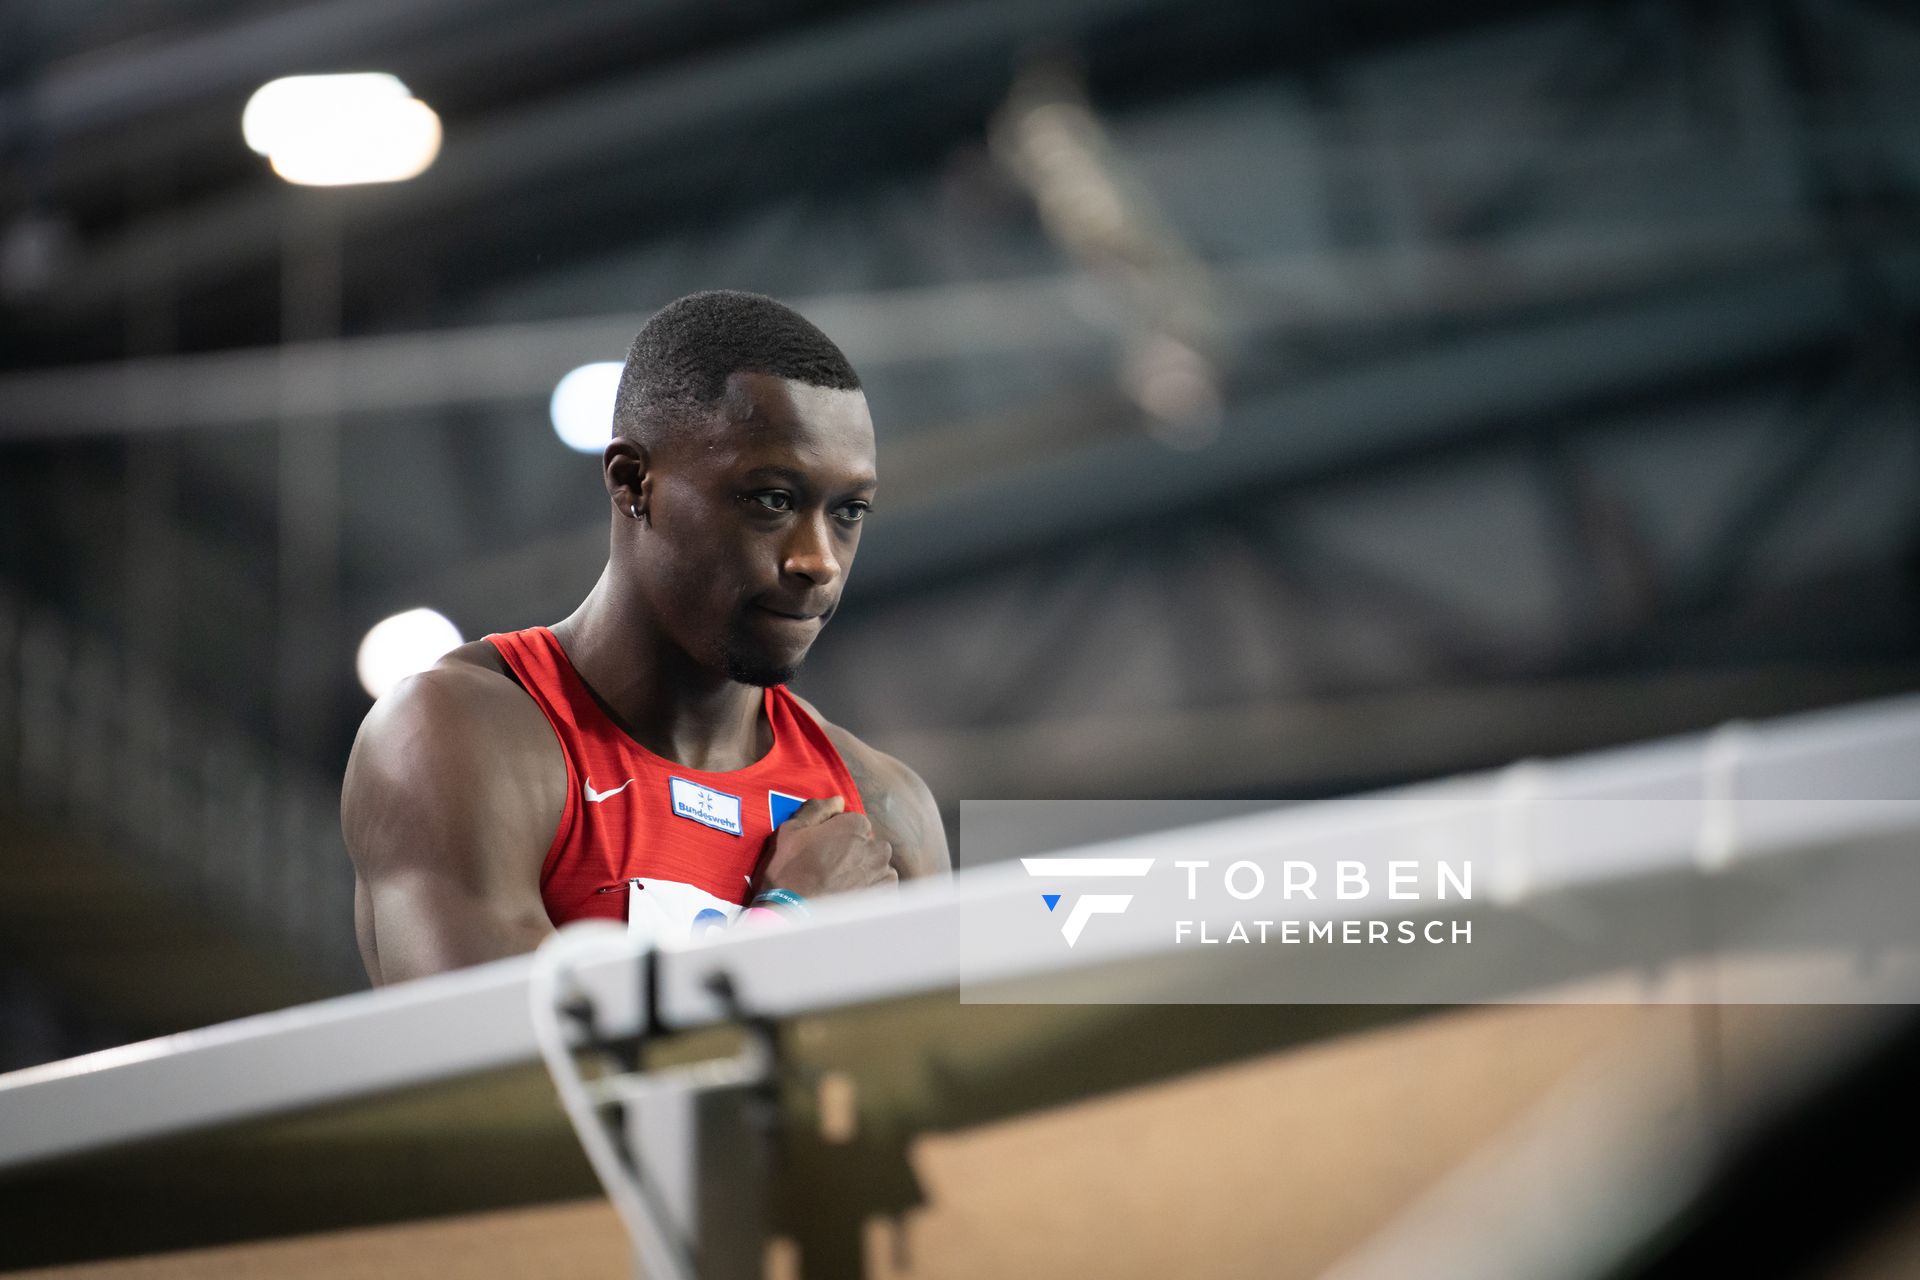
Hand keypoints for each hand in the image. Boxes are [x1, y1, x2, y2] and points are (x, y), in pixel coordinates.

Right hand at [753, 796, 896, 897]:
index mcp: (856, 826)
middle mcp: (876, 847)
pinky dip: (870, 892)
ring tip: (839, 888)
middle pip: (869, 845)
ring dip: (863, 873)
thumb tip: (838, 800)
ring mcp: (883, 873)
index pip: (855, 824)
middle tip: (830, 871)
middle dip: (854, 854)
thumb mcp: (791, 830)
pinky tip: (850, 899)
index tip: (823, 851)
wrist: (790, 916)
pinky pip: (882, 888)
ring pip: (877, 867)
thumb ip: (817, 809)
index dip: (838, 836)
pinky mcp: (886, 897)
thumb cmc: (787, 871)